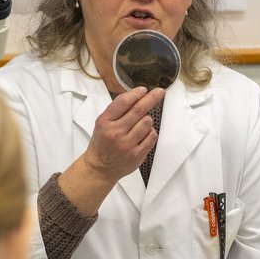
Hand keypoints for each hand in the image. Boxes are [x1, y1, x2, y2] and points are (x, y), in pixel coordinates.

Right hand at [56, 86, 163, 214]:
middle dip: (151, 98)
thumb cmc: (103, 142)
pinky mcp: (136, 155)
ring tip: (140, 125)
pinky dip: (150, 133)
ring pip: (147, 122)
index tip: (143, 90)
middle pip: (138, 110)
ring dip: (147, 120)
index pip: (123, 102)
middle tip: (160, 92)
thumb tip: (137, 95)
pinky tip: (143, 135)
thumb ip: (117, 110)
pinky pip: (152, 136)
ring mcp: (126, 145)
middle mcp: (115, 132)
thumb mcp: (102, 123)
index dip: (136, 94)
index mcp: (105, 122)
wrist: (100, 168)